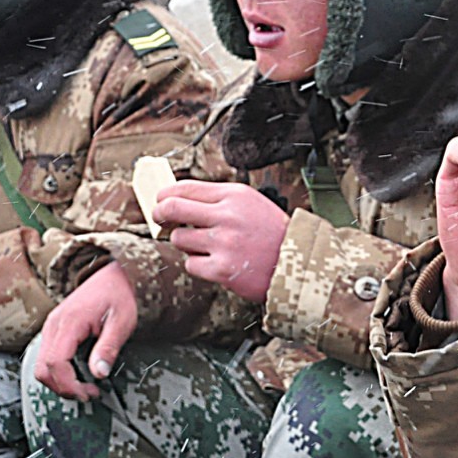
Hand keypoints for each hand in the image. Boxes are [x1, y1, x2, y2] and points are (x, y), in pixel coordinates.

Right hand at [34, 262, 137, 399]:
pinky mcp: (53, 331)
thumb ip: (108, 347)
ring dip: (59, 382)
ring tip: (85, 387)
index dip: (69, 385)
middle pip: (42, 369)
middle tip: (89, 394)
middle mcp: (53, 326)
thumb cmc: (117, 295)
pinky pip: (47, 357)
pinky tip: (78, 374)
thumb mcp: (122, 321)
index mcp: (69, 323)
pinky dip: (58, 372)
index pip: (56, 363)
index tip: (89, 393)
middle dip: (63, 388)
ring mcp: (50, 328)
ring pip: (41, 366)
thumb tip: (99, 374)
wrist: (109, 275)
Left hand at [152, 180, 288, 301]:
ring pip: (179, 238)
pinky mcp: (221, 269)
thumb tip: (177, 199)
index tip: (160, 201)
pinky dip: (198, 264)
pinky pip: (190, 263)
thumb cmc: (271, 232)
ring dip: (185, 242)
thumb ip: (218, 198)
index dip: (165, 195)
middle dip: (159, 213)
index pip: (185, 188)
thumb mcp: (250, 202)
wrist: (298, 261)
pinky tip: (216, 261)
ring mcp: (224, 243)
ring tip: (204, 245)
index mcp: (234, 195)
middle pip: (172, 208)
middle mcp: (228, 216)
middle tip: (160, 218)